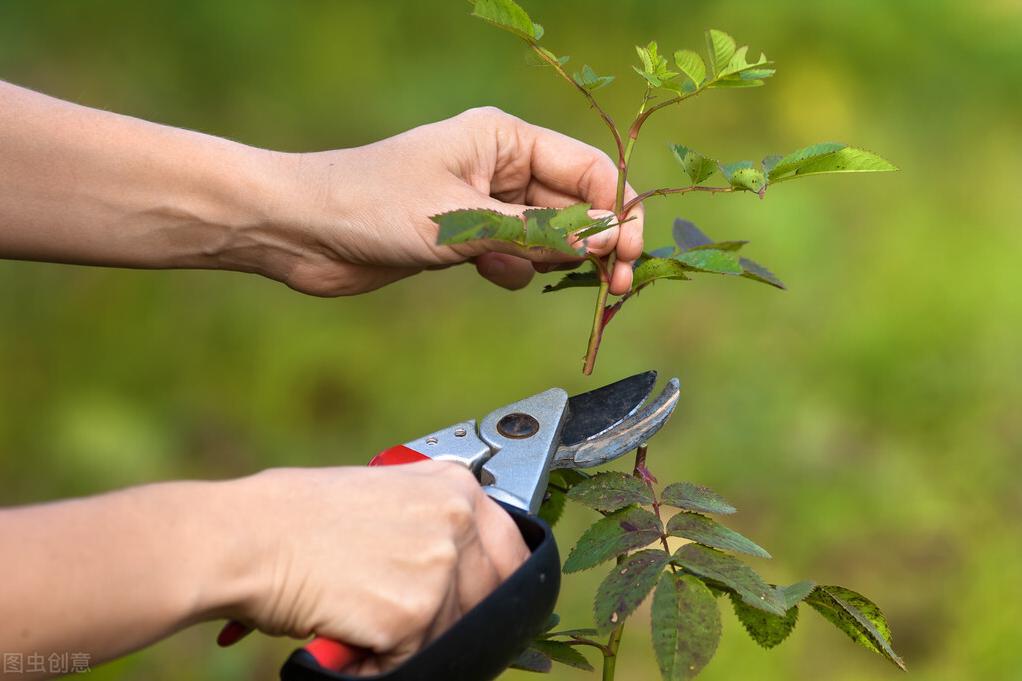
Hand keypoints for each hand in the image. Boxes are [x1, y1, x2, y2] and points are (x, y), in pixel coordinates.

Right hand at [225, 462, 529, 674]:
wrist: (246, 538)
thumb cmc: (293, 515)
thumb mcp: (381, 492)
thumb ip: (429, 517)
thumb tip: (458, 558)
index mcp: (453, 485)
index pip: (510, 549)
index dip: (495, 583)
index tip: (482, 602)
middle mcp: (456, 519)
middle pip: (490, 595)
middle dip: (456, 616)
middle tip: (412, 622)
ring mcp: (438, 567)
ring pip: (453, 631)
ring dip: (414, 639)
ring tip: (366, 621)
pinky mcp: (413, 614)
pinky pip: (418, 658)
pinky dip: (383, 662)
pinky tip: (352, 639)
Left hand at [250, 107, 643, 295]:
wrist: (301, 230)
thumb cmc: (374, 205)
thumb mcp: (465, 220)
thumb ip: (540, 233)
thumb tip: (609, 238)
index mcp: (505, 139)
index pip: (588, 170)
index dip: (618, 212)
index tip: (632, 257)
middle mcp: (500, 166)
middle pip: (574, 204)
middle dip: (595, 243)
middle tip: (617, 288)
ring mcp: (482, 202)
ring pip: (546, 233)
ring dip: (554, 258)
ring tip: (537, 273)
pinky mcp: (463, 235)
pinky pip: (514, 253)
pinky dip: (516, 268)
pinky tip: (495, 273)